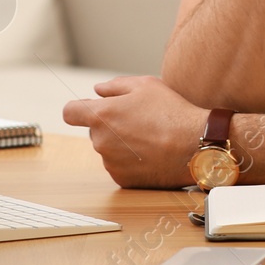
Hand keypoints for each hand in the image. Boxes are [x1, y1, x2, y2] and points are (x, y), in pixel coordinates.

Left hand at [62, 76, 205, 188]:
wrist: (194, 146)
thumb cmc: (171, 111)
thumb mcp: (145, 85)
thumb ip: (115, 86)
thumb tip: (98, 90)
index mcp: (101, 115)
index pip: (70, 112)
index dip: (78, 109)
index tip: (89, 110)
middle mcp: (100, 141)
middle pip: (94, 131)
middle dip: (108, 125)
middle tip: (136, 121)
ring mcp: (110, 163)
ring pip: (107, 149)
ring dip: (120, 144)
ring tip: (149, 137)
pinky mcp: (122, 179)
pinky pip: (119, 166)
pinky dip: (130, 161)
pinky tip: (150, 153)